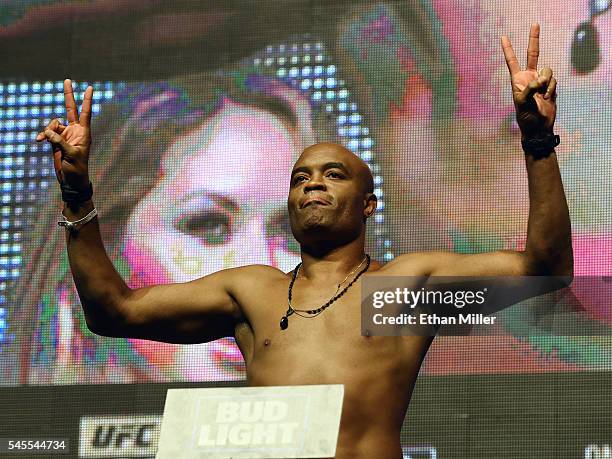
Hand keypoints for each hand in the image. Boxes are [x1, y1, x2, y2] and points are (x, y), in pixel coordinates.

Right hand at [35, 79, 92, 189]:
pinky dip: (43, 135)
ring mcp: (65, 135)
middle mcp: (75, 131)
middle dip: (69, 95)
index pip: (85, 112)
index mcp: (84, 133)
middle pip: (70, 109)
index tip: (90, 88)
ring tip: (45, 140)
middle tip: (68, 80)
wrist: (71, 180)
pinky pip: (47, 132)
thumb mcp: (71, 154)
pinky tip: (40, 141)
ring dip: (48, 129)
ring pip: (53, 123)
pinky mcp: (56, 141)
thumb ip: (59, 141)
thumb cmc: (77, 168)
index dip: (87, 100)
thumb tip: (48, 132)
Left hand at [501, 23, 556, 138]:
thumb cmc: (526, 116)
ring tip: (541, 95)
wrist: (538, 127)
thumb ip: (530, 88)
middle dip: (534, 39)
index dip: (508, 49)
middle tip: (535, 23)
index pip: (512, 61)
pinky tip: (547, 98)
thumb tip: (541, 79)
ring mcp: (540, 81)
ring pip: (548, 70)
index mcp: (517, 80)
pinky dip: (551, 89)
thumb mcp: (522, 103)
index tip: (503, 37)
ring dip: (546, 82)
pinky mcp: (550, 86)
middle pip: (532, 54)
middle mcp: (528, 77)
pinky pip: (554, 81)